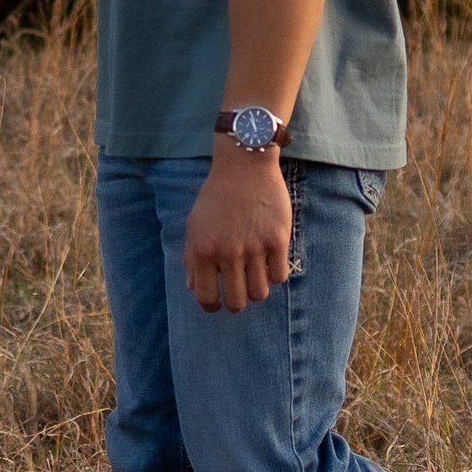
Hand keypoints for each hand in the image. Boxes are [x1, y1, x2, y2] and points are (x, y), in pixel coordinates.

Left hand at [183, 144, 294, 311]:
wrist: (244, 165)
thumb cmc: (217, 196)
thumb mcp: (195, 224)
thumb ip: (192, 258)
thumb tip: (193, 288)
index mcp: (203, 250)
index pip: (207, 297)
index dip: (212, 306)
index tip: (218, 303)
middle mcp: (228, 253)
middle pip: (237, 302)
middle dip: (237, 302)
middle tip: (239, 291)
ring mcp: (254, 247)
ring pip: (260, 293)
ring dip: (256, 290)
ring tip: (254, 276)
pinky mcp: (278, 240)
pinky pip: (279, 276)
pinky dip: (274, 275)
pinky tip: (269, 262)